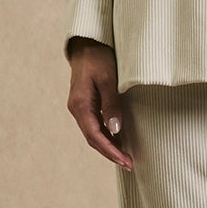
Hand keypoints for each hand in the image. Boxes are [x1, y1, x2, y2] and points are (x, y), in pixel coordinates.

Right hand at [66, 39, 132, 169]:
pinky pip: (95, 125)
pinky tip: (119, 140)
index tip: (125, 161)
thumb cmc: (98, 57)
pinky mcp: (86, 104)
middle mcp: (77, 108)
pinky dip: (107, 135)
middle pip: (93, 138)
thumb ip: (111, 103)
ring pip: (94, 133)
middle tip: (129, 164)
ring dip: (109, 146)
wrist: (87, 43)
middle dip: (110, 153)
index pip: (95, 135)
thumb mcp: (108, 78)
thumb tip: (115, 129)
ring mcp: (80, 107)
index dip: (110, 150)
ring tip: (126, 157)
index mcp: (80, 104)